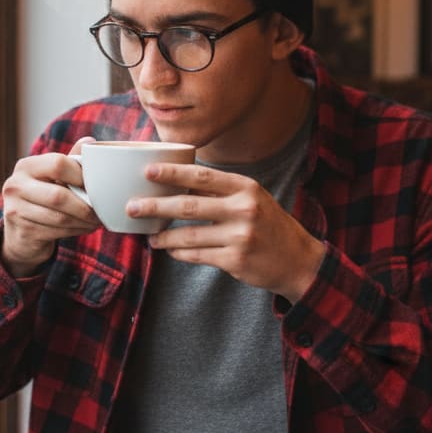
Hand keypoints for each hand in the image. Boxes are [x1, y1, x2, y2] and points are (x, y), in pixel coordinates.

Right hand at [0, 137, 100, 276]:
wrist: (19, 232)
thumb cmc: (42, 198)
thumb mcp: (53, 177)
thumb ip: (70, 160)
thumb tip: (91, 141)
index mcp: (26, 166)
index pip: (58, 164)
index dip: (81, 175)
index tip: (95, 186)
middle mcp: (15, 185)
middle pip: (59, 195)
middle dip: (85, 206)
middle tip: (101, 211)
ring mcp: (15, 210)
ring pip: (60, 217)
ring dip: (84, 221)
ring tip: (96, 220)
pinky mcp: (22, 231)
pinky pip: (56, 232)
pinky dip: (76, 231)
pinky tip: (84, 228)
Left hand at [131, 163, 324, 302]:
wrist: (298, 260)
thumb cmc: (268, 225)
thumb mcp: (251, 199)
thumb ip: (219, 191)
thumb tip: (177, 183)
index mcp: (246, 187)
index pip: (202, 177)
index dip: (173, 173)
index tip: (148, 172)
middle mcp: (244, 209)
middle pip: (188, 206)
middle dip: (155, 206)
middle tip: (133, 207)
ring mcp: (239, 236)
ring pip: (188, 235)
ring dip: (164, 237)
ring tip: (149, 236)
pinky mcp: (235, 260)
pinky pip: (197, 255)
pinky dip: (179, 253)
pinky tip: (169, 250)